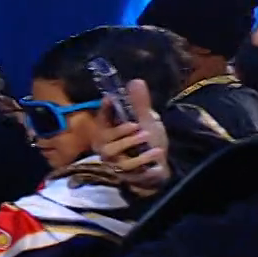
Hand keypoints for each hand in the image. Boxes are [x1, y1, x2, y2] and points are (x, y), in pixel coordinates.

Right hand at [97, 78, 168, 195]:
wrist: (156, 167)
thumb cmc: (146, 142)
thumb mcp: (146, 121)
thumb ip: (140, 104)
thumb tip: (135, 81)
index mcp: (110, 130)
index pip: (102, 118)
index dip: (104, 110)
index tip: (108, 99)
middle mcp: (106, 146)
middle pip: (104, 139)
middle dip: (121, 132)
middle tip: (138, 126)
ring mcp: (113, 162)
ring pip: (114, 154)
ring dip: (132, 146)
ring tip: (150, 140)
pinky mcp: (123, 175)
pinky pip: (129, 169)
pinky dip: (143, 162)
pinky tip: (156, 155)